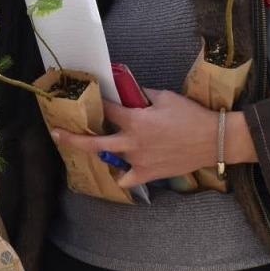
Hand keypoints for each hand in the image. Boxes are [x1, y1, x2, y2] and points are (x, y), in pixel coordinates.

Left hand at [52, 89, 255, 187]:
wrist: (213, 140)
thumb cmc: (191, 115)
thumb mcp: (165, 96)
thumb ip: (143, 94)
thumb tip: (128, 91)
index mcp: (135, 120)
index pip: (106, 110)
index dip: (95, 102)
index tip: (85, 97)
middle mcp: (131, 142)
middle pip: (93, 142)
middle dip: (72, 137)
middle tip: (56, 134)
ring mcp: (138, 161)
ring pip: (109, 160)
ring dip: (101, 152)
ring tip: (94, 147)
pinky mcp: (148, 174)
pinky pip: (126, 179)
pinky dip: (122, 176)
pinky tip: (121, 170)